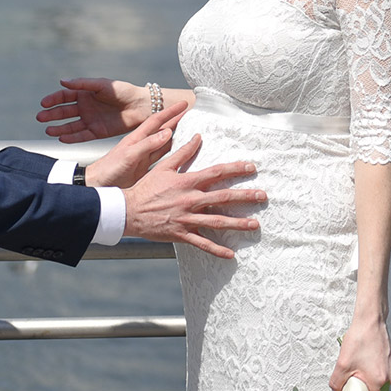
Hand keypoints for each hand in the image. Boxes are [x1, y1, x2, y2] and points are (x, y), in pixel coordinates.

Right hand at [37, 78, 147, 142]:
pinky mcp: (97, 132)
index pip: (64, 97)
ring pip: (70, 126)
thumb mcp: (101, 85)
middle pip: (64, 112)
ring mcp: (90, 120)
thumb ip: (82, 84)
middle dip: (51, 115)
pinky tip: (61, 138)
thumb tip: (62, 81)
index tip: (44, 103)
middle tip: (40, 118)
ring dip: (58, 128)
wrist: (141, 107)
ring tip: (48, 130)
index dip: (53, 100)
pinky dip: (72, 137)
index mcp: (85, 94)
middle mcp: (85, 107)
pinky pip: (81, 136)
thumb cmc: (122, 92)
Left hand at [84, 101, 187, 188]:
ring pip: (164, 143)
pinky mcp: (143, 168)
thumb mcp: (129, 155)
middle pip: (163, 129)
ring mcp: (143, 156)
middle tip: (191, 114)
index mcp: (136, 138)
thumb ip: (147, 144)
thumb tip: (167, 133)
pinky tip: (178, 153)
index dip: (170, 111)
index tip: (183, 104)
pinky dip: (172, 153)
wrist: (98, 185)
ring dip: (177, 136)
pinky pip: (161, 157)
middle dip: (177, 120)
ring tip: (190, 130)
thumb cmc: (108, 170)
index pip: (157, 120)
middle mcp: (141, 145)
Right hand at [122, 133, 264, 258]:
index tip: (252, 167)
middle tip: (263, 196)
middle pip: (223, 197)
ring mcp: (186, 218)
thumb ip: (183, 152)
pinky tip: (231, 254)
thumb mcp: (164, 167)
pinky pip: (202, 243)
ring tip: (255, 224)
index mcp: (187, 182)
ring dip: (238, 223)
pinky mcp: (181, 234)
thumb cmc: (145, 188)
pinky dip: (216, 249)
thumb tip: (198, 137)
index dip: (235, 169)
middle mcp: (190, 200)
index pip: (216, 173)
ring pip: (217, 221)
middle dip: (245, 197)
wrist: (128, 210)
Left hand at [329, 315, 390, 390]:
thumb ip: (337, 382)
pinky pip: (381, 372)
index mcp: (379, 381)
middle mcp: (390, 377)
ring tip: (358, 365)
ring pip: (377, 381)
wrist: (370, 321)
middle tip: (351, 377)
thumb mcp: (342, 364)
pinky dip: (371, 370)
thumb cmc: (360, 339)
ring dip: (366, 378)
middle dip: (361, 387)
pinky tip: (364, 360)